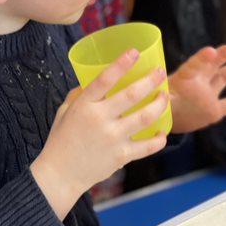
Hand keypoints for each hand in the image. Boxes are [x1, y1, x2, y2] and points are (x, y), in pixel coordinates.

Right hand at [30, 50, 167, 218]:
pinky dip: (158, 139)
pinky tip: (162, 131)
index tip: (134, 52)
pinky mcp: (121, 156)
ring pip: (144, 117)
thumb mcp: (65, 111)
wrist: (60, 174)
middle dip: (149, 80)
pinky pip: (146, 146)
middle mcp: (100, 119)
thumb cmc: (61, 139)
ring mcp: (112, 138)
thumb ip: (80, 95)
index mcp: (84, 105)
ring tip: (164, 96)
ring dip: (158, 104)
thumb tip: (96, 81)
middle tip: (160, 72)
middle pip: (131, 95)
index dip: (121, 64)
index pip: (104, 79)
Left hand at [168, 45, 225, 132]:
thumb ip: (164, 97)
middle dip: (221, 55)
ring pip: (223, 78)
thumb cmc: (161, 103)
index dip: (201, 58)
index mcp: (182, 78)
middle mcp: (197, 82)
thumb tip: (162, 94)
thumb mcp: (159, 100)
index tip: (210, 50)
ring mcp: (207, 93)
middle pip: (211, 64)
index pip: (193, 66)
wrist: (167, 118)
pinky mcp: (214, 108)